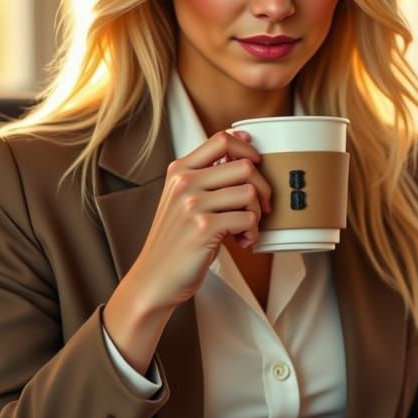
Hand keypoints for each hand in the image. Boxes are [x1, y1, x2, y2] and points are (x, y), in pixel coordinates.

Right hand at [104, 129, 271, 370]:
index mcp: (180, 170)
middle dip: (262, 188)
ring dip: (257, 213)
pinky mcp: (204, 228)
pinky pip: (248, 219)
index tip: (255, 165)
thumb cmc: (176, 240)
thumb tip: (243, 149)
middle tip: (259, 207)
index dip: (247, 149)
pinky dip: (252, 233)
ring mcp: (193, 204)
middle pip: (245, 166)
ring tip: (245, 229)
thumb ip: (206, 176)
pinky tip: (241, 242)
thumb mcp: (182, 198)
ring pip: (250, 192)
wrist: (155, 278)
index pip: (221, 139)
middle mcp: (185, 182)